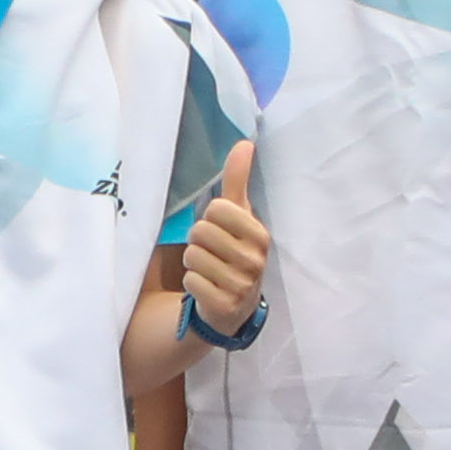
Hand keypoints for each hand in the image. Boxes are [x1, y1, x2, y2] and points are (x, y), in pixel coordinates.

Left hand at [177, 142, 267, 334]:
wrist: (236, 306)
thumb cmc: (234, 252)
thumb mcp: (239, 217)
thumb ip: (237, 180)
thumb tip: (245, 143)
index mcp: (260, 235)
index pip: (216, 208)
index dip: (210, 218)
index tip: (220, 231)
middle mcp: (255, 260)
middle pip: (200, 231)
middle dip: (198, 241)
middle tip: (212, 252)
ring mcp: (241, 285)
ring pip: (192, 256)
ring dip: (193, 262)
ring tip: (209, 270)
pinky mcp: (224, 305)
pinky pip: (190, 282)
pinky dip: (192, 283)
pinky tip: (207, 287)